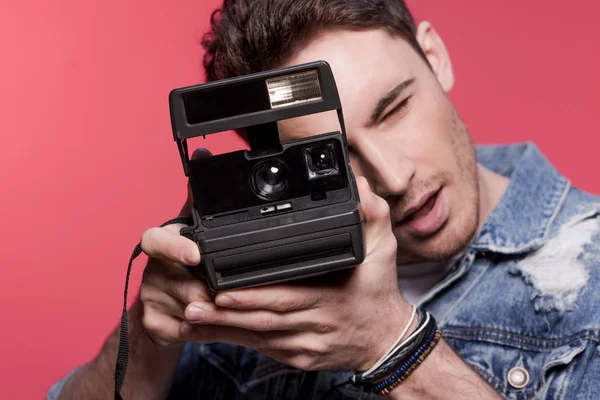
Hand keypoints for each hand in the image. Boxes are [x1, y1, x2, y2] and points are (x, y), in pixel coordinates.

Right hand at [137, 148, 214, 346]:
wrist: (164, 313)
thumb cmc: (181, 266)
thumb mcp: (191, 229)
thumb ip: (198, 199)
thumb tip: (203, 153)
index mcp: (160, 244)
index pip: (155, 240)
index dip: (175, 247)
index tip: (195, 256)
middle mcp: (151, 270)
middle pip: (185, 280)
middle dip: (209, 289)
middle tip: (226, 291)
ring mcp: (149, 298)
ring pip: (191, 307)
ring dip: (213, 309)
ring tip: (225, 306)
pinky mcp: (154, 324)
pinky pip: (187, 329)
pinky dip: (204, 327)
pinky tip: (211, 324)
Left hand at [181, 177, 412, 371]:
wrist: (385, 339)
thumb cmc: (378, 292)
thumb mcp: (384, 250)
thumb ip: (372, 215)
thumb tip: (360, 186)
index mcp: (332, 297)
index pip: (288, 295)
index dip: (253, 295)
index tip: (223, 288)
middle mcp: (316, 324)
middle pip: (264, 319)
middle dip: (227, 313)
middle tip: (192, 303)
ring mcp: (306, 344)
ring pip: (259, 337)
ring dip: (223, 328)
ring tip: (190, 318)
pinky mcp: (298, 357)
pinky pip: (262, 349)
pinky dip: (235, 340)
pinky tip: (209, 333)